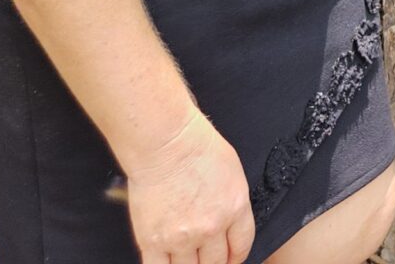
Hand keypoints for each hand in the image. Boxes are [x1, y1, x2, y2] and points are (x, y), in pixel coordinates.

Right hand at [121, 108, 254, 263]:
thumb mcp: (232, 172)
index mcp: (235, 208)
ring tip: (186, 259)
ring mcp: (182, 237)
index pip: (241, 247)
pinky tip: (166, 262)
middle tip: (207, 259)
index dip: (234, 257)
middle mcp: (211, 227)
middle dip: (213, 263)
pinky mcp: (153, 241)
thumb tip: (229, 222)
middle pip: (216, 263)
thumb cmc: (196, 146)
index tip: (229, 258)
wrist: (165, 142)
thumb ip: (232, 203)